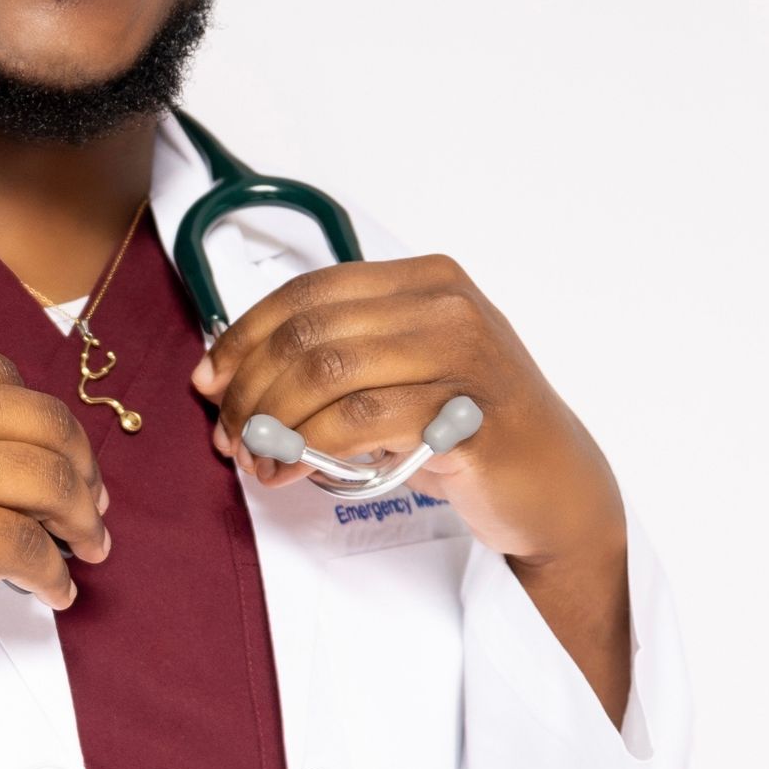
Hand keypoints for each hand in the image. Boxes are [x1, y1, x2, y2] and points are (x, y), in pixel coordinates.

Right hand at [0, 328, 109, 715]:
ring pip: (51, 480)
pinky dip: (53, 573)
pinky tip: (54, 589)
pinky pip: (26, 548)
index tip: (52, 450)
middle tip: (89, 503)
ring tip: (87, 546)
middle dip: (81, 466)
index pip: (0, 375)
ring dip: (82, 519)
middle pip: (44, 422)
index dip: (38, 419)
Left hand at [189, 254, 626, 573]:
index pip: (308, 293)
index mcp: (425, 280)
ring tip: (256, 462)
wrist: (558, 488)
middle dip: (250, 388)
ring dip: (272, 422)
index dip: (245, 337)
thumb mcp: (403, 373)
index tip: (210, 381)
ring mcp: (464, 355)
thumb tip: (225, 375)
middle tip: (229, 436)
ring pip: (326, 372)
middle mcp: (447, 305)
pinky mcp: (469, 413)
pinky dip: (308, 446)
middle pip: (308, 334)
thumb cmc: (470, 429)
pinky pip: (360, 420)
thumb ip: (334, 359)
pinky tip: (290, 469)